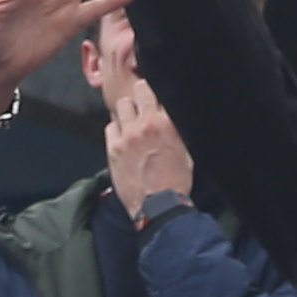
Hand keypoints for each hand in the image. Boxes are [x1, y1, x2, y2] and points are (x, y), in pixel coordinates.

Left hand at [105, 79, 195, 222]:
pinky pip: (110, 126)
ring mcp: (128, 135)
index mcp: (168, 124)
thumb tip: (171, 117)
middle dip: (142, 96)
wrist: (158, 206)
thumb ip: (176, 130)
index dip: (158, 94)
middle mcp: (146, 125)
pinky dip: (116, 129)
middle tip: (144, 105)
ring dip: (127, 111)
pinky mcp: (114, 148)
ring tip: (132, 123)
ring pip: (122, 105)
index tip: (157, 97)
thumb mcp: (186, 152)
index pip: (159, 92)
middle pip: (139, 90)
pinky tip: (123, 138)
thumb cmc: (175, 183)